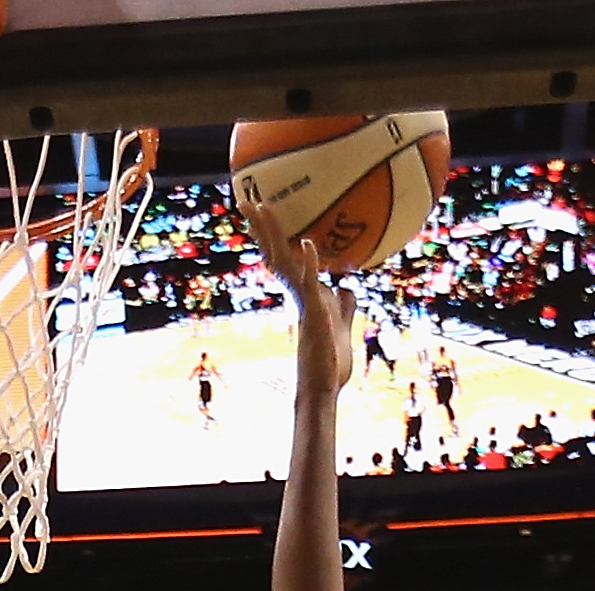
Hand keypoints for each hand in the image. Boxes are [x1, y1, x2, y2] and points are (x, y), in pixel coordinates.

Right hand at [263, 225, 353, 396]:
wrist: (324, 387)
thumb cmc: (329, 362)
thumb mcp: (341, 324)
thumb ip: (343, 305)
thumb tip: (347, 288)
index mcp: (303, 292)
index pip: (283, 256)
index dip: (272, 235)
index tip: (261, 211)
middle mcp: (298, 294)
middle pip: (276, 252)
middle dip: (263, 227)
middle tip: (247, 200)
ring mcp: (303, 302)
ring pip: (284, 261)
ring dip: (275, 234)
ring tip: (264, 208)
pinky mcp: (313, 314)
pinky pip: (308, 283)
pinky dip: (308, 262)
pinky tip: (305, 243)